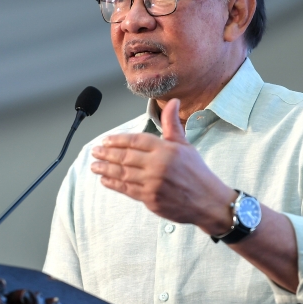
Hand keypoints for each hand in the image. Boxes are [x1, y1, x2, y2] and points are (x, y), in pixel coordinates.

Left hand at [90, 99, 235, 233]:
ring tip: (94, 166)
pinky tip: (105, 180)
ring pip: (123, 173)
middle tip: (95, 152)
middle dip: (107, 154)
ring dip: (106, 169)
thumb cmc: (197, 172)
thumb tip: (173, 102)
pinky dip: (114, 184)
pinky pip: (127, 190)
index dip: (118, 140)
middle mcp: (158, 165)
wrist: (208, 202)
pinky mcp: (150, 199)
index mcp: (166, 149)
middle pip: (125, 157)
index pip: (136, 140)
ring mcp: (153, 183)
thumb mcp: (185, 145)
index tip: (106, 140)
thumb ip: (172, 125)